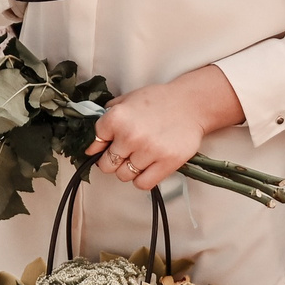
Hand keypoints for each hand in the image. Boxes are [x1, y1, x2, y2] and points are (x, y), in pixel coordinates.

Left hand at [87, 70, 231, 190]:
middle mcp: (130, 135)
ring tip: (139, 158)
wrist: (191, 104)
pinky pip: (142, 184)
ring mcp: (148, 151)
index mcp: (117, 117)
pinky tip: (147, 167)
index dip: (100, 146)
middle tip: (123, 154)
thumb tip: (93, 140)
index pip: (95, 143)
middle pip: (106, 165)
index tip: (106, 147)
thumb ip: (108, 116)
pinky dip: (142, 179)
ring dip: (128, 170)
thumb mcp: (128, 100)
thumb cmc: (159, 101)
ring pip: (123, 176)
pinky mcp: (166, 163)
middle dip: (112, 161)